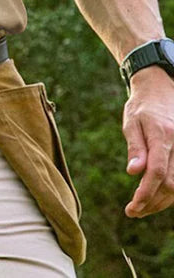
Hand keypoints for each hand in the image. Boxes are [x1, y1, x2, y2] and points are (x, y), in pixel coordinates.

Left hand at [122, 66, 173, 217]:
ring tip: (142, 208)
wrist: (160, 89)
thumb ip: (135, 147)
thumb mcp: (131, 122)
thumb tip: (134, 173)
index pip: (157, 172)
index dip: (146, 193)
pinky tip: (157, 198)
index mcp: (162, 135)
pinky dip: (170, 192)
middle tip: (133, 211)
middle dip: (152, 202)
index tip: (132, 206)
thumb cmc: (141, 106)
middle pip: (170, 184)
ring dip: (162, 201)